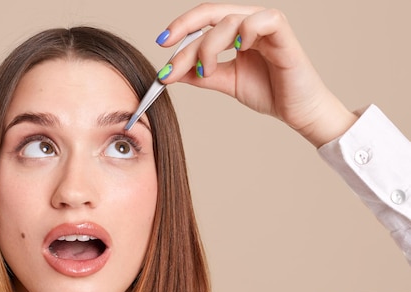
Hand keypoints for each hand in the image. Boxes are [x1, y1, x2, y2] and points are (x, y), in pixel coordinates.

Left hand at [157, 3, 357, 146]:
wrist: (297, 112)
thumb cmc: (268, 92)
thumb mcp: (225, 81)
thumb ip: (201, 74)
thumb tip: (170, 71)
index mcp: (237, 31)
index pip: (204, 21)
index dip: (181, 28)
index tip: (161, 44)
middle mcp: (250, 23)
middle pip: (211, 13)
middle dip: (184, 31)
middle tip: (168, 52)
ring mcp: (267, 25)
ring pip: (229, 20)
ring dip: (209, 46)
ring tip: (206, 70)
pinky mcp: (283, 33)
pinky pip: (260, 20)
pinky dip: (244, 32)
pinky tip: (237, 50)